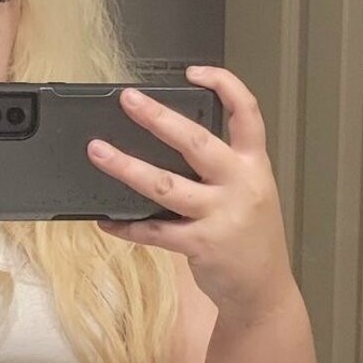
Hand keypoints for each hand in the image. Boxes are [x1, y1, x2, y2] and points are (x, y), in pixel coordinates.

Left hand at [87, 66, 297, 325]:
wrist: (264, 291)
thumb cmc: (250, 237)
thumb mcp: (251, 192)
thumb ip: (221, 169)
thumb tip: (167, 143)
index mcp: (254, 165)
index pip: (247, 113)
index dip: (224, 85)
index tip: (193, 71)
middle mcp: (240, 185)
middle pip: (196, 142)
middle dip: (158, 118)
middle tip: (127, 100)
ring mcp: (221, 215)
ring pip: (165, 185)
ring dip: (126, 167)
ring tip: (98, 151)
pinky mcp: (201, 245)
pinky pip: (153, 231)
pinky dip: (125, 225)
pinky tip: (104, 219)